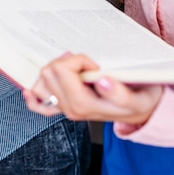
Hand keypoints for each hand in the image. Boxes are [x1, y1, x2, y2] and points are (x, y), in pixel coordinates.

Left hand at [23, 53, 162, 124]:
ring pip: (40, 82)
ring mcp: (64, 109)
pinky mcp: (63, 109)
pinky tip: (32, 91)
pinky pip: (38, 106)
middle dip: (67, 62)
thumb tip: (102, 80)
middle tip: (86, 66)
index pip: (63, 70)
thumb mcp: (137, 97)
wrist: (142, 114)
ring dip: (54, 70)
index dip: (79, 61)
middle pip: (49, 72)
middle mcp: (70, 108)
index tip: (95, 66)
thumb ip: (119, 92)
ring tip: (74, 70)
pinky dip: (33, 96)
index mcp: (83, 105)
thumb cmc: (139, 102)